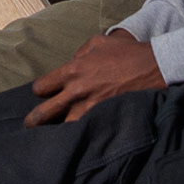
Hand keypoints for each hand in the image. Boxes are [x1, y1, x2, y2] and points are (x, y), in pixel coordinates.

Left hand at [25, 28, 164, 124]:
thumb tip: (72, 63)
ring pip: (63, 128)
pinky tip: (76, 141)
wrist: (153, 67)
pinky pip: (84, 132)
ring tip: (54, 138)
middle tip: (31, 126)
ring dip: (59, 131)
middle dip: (35, 121)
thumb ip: (79, 53)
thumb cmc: (126, 52)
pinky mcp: (103, 120)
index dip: (41, 92)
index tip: (45, 94)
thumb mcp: (98, 42)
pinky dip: (79, 136)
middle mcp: (76, 92)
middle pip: (43, 114)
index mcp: (72, 71)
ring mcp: (89, 109)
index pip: (41, 88)